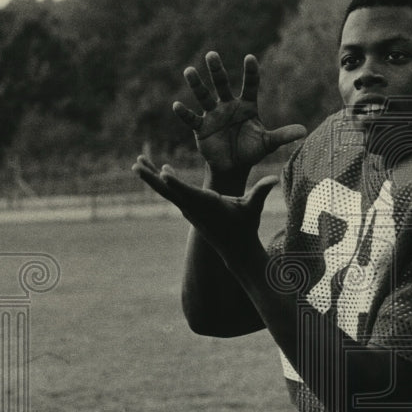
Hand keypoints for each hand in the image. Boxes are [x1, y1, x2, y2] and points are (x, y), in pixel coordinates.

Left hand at [132, 155, 277, 263]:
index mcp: (208, 205)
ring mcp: (189, 209)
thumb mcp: (254, 208)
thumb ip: (261, 191)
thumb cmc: (246, 226)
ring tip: (137, 163)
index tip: (162, 173)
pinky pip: (172, 193)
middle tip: (136, 164)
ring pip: (166, 191)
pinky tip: (156, 171)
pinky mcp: (189, 209)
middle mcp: (194, 207)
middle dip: (152, 178)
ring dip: (151, 177)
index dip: (176, 183)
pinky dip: (163, 182)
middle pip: (168, 191)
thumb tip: (275, 179)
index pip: (189, 193)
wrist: (236, 248)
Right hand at [174, 52, 305, 172]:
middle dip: (217, 71)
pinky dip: (185, 113)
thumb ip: (283, 135)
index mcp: (246, 105)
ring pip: (204, 96)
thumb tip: (304, 131)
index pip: (249, 85)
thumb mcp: (268, 143)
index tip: (250, 58)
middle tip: (212, 55)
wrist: (233, 166)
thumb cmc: (251, 151)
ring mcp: (213, 115)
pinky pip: (192, 119)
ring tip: (189, 71)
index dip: (250, 72)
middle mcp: (228, 105)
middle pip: (222, 84)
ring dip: (197, 85)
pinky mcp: (202, 128)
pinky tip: (177, 106)